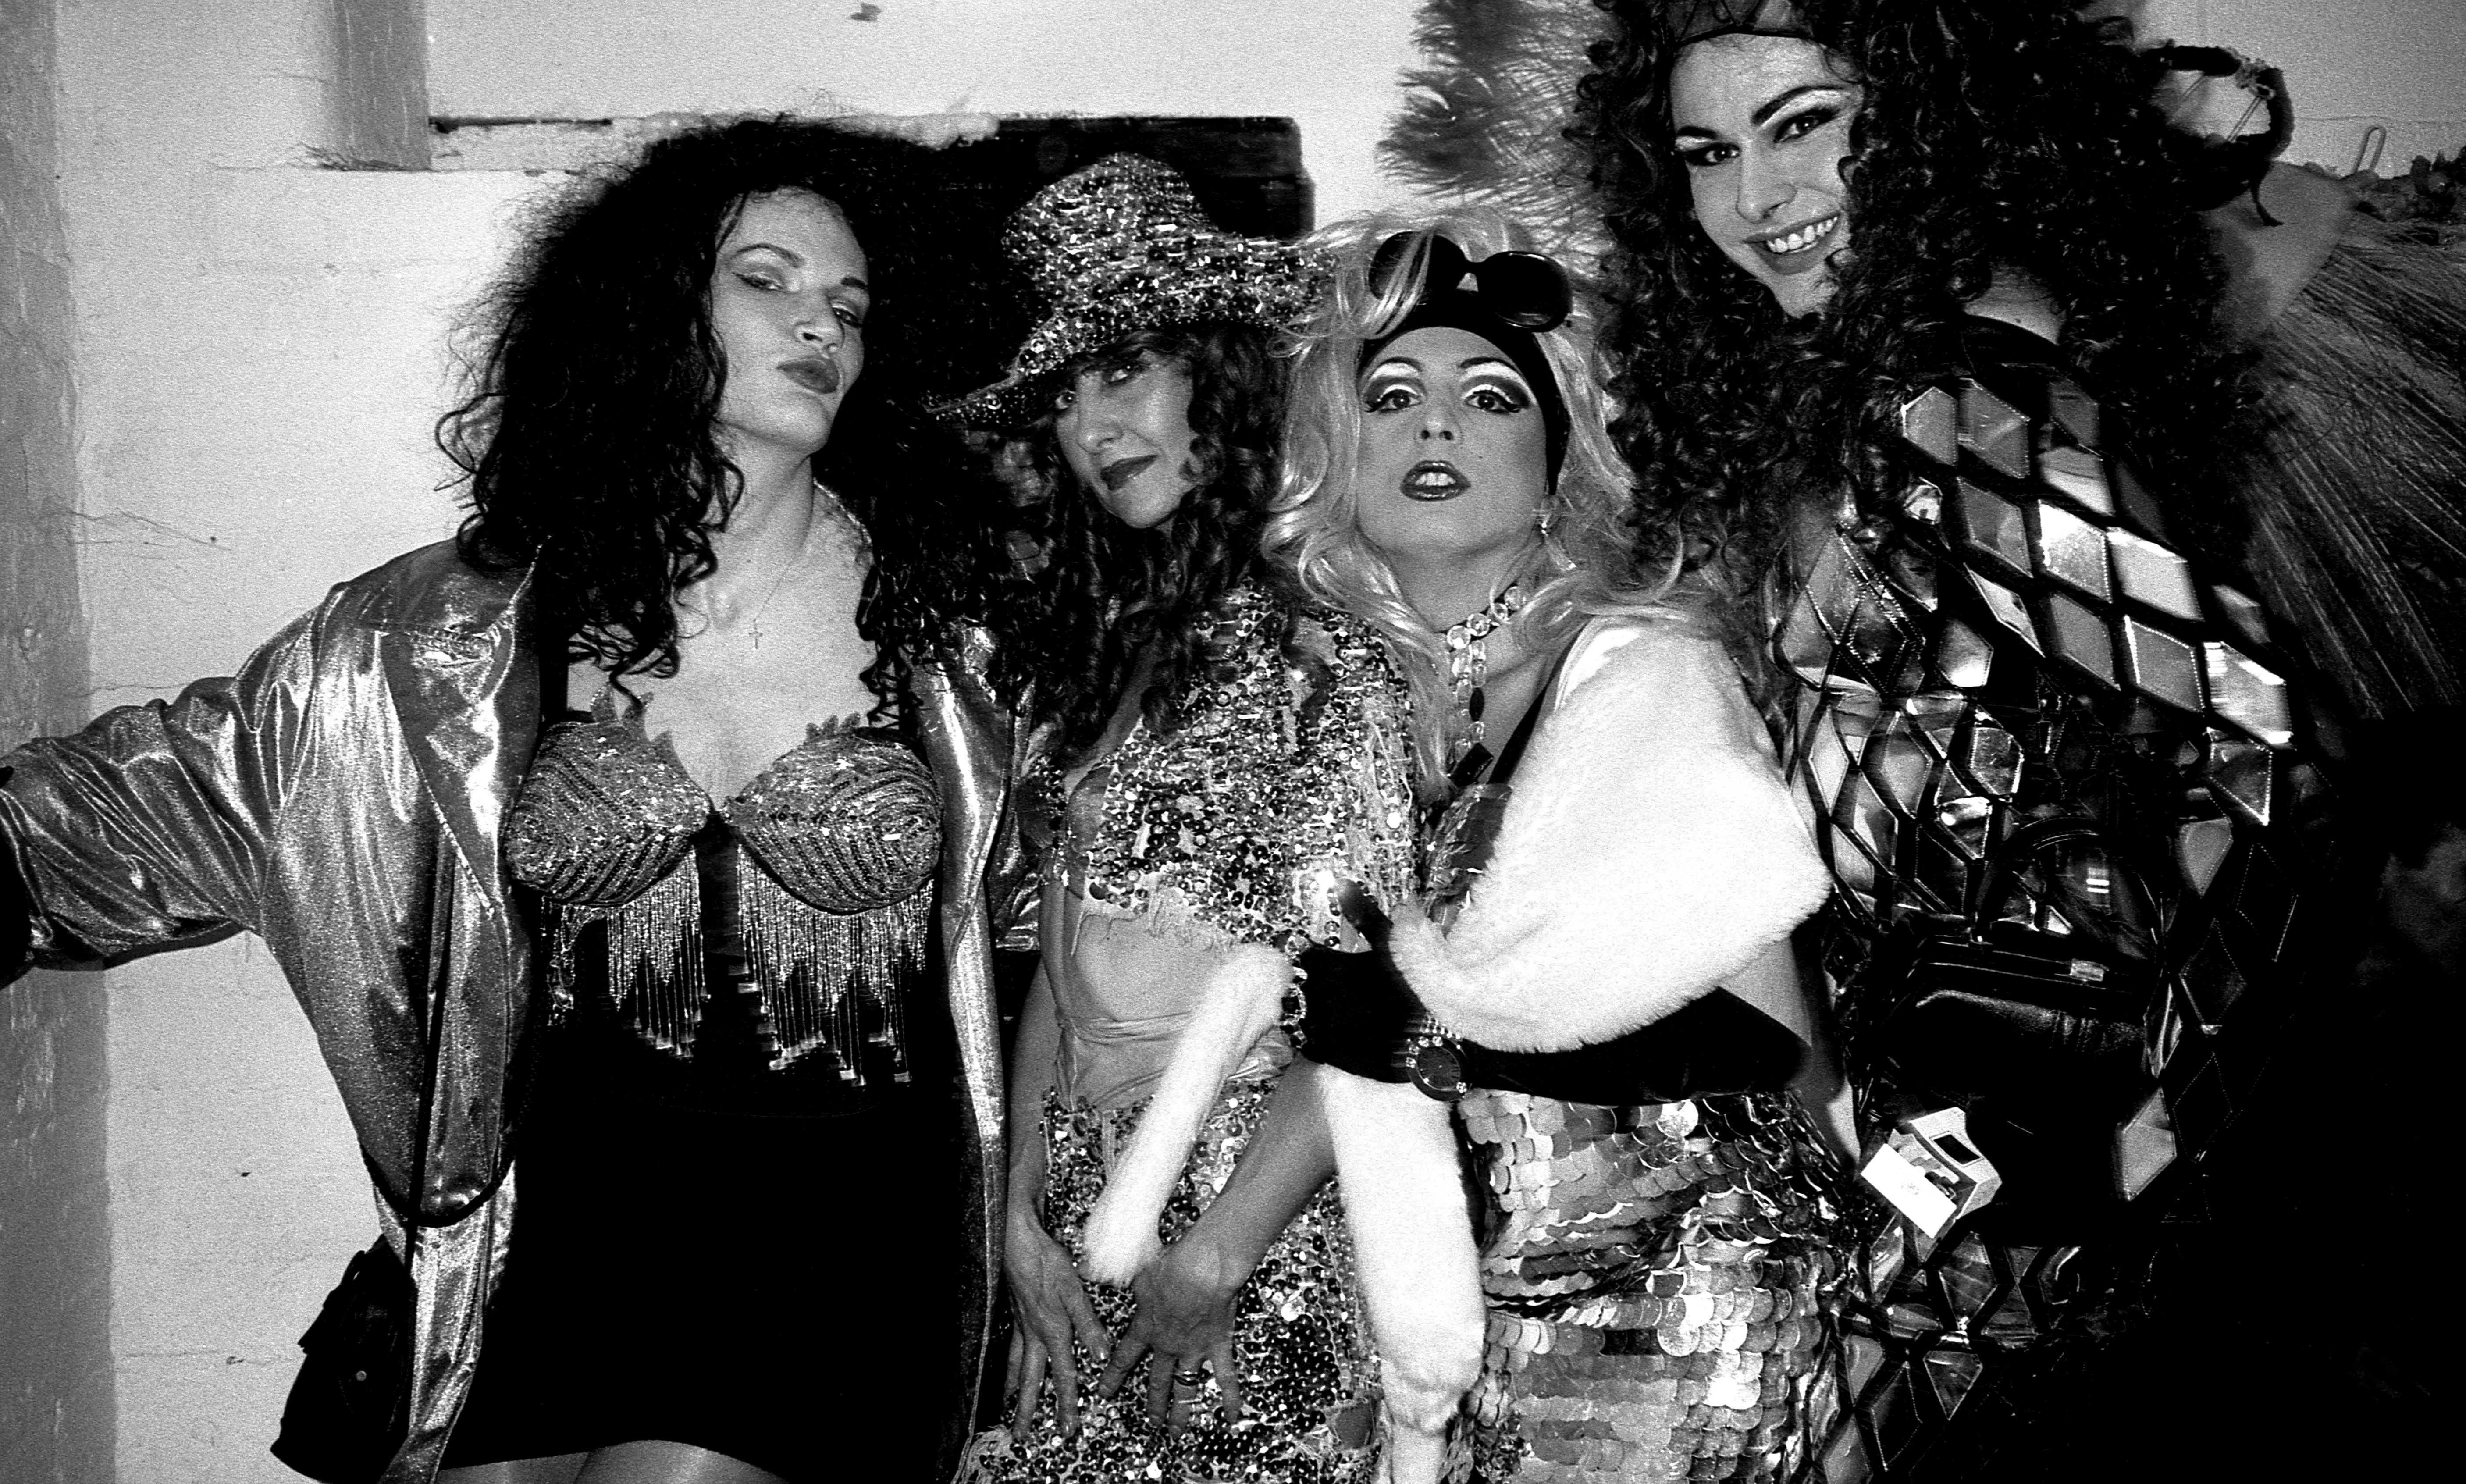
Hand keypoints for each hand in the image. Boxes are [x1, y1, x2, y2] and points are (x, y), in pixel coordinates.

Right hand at [1002, 1211, 1110, 1438]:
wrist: (1019, 1244)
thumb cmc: (1048, 1263)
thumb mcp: (1075, 1291)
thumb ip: (1088, 1324)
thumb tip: (1100, 1355)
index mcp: (1053, 1331)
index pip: (1062, 1375)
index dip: (1066, 1403)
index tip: (1066, 1428)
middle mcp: (1035, 1335)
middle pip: (1031, 1381)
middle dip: (1027, 1410)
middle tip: (1022, 1436)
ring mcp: (1022, 1328)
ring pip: (1016, 1368)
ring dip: (1014, 1393)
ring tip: (1009, 1411)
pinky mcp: (1016, 1318)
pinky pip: (1010, 1351)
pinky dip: (1007, 1368)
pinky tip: (1007, 1374)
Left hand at [1098, 1230, 1244, 1432]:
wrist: (1201, 1269)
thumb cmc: (1169, 1265)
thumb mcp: (1135, 1271)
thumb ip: (1119, 1279)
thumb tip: (1092, 1272)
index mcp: (1146, 1328)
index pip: (1124, 1358)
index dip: (1112, 1377)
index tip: (1104, 1393)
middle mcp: (1167, 1345)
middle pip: (1156, 1381)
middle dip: (1151, 1405)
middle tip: (1148, 1423)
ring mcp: (1193, 1349)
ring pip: (1185, 1388)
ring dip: (1180, 1413)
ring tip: (1176, 1433)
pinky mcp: (1218, 1345)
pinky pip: (1225, 1377)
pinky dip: (1229, 1398)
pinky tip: (1231, 1419)